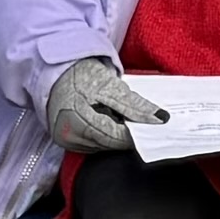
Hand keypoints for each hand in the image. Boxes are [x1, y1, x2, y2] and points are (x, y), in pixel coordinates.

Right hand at [44, 57, 158, 152]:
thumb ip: (135, 105)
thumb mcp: (112, 85)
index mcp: (77, 117)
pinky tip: (107, 122)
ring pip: (102, 146)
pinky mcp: (66, 142)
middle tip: (141, 123)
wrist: (58, 72)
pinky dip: (104, 136)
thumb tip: (160, 118)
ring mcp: (65, 140)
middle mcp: (68, 133)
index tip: (152, 129)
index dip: (134, 134)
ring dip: (115, 135)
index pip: (114, 136)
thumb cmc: (82, 75)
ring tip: (119, 117)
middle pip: (108, 143)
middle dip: (126, 134)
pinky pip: (92, 145)